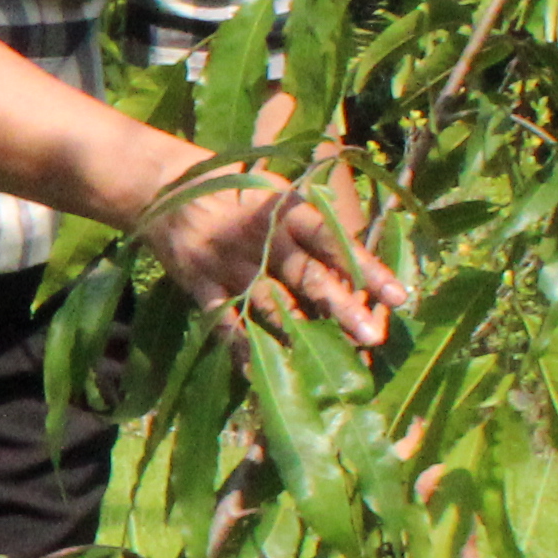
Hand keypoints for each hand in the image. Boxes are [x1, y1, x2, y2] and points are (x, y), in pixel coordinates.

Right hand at [141, 163, 404, 345]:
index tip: (397, 295)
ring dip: (300, 334)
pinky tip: (263, 371)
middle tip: (373, 338)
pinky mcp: (198, 284)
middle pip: (305, 275)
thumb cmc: (231, 189)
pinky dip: (243, 346)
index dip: (364, 266)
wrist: (160, 187)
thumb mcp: (273, 191)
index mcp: (282, 208)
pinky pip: (224, 320)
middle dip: (341, 307)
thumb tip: (355, 263)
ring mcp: (226, 263)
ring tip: (330, 362)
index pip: (330, 238)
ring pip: (269, 303)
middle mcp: (258, 237)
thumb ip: (309, 223)